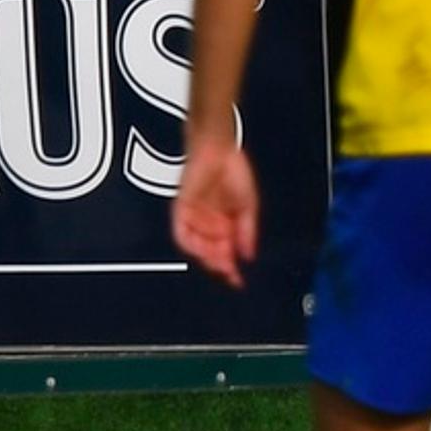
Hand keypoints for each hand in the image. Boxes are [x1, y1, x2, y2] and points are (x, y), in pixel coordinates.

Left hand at [173, 139, 259, 288]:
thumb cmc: (233, 171)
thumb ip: (247, 231)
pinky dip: (192, 242)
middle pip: (210, 252)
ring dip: (207, 255)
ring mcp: (194, 217)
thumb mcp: (248, 206)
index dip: (230, 268)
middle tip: (228, 272)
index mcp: (224, 223)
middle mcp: (208, 223)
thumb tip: (248, 255)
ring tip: (219, 259)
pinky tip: (203, 246)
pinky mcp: (182, 209)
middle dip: (219, 264)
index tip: (237, 280)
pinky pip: (182, 233)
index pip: (225, 252)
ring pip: (197, 246)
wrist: (218, 150)